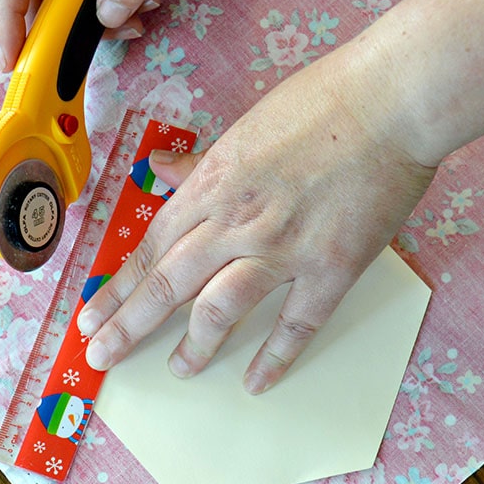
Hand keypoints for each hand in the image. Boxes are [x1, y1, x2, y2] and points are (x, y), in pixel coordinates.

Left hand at [76, 39, 436, 392]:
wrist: (391, 101)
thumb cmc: (322, 102)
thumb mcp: (246, 126)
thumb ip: (202, 160)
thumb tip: (161, 169)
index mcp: (213, 183)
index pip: (151, 247)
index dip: (118, 287)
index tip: (92, 315)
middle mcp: (236, 221)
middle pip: (168, 285)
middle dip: (128, 327)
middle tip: (102, 357)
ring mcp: (283, 249)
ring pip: (219, 310)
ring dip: (195, 347)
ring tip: (180, 370)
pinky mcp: (331, 269)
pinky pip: (295, 325)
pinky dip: (275, 358)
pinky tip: (256, 382)